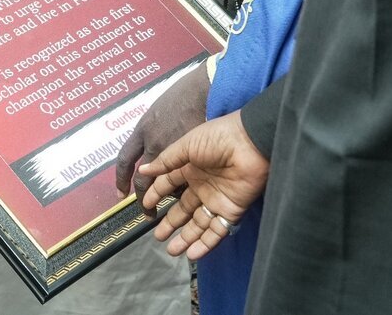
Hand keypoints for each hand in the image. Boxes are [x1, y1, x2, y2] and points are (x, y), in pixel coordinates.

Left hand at [115, 66, 210, 202]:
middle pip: (142, 180)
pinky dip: (187, 190)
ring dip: (166, 199)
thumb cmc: (183, 95)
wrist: (204, 89)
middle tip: (147, 212)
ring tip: (171, 215)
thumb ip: (153, 127)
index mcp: (142, 130)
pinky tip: (191, 198)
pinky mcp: (194, 158)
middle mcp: (153, 144)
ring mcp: (173, 153)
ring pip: (165, 185)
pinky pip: (187, 181)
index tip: (120, 194)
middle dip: (143, 199)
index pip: (124, 160)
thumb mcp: (159, 109)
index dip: (120, 179)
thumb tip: (153, 138)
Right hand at [137, 112, 268, 259]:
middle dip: (170, 223)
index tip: (145, 207)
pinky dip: (205, 244)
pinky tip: (192, 253)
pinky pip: (216, 231)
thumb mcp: (186, 145)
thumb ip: (165, 161)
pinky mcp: (231, 211)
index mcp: (189, 169)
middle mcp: (201, 187)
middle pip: (183, 210)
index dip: (156, 196)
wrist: (248, 143)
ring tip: (172, 251)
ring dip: (186, 238)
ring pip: (198, 224)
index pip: (169, 185)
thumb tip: (142, 170)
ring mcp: (216, 200)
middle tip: (157, 236)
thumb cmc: (216, 138)